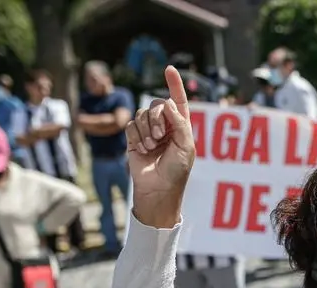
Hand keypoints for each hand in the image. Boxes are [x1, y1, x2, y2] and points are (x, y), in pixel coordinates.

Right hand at [126, 65, 195, 228]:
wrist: (158, 189)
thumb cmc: (176, 171)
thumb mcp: (185, 146)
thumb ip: (179, 123)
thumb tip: (168, 104)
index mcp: (181, 126)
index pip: (178, 101)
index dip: (174, 84)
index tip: (169, 69)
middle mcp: (164, 126)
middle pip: (156, 105)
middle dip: (157, 118)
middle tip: (160, 137)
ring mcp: (148, 132)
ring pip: (141, 114)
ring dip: (146, 130)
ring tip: (151, 147)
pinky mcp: (134, 139)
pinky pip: (130, 126)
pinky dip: (136, 137)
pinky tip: (142, 150)